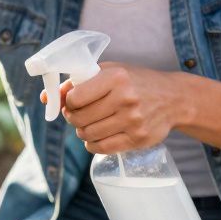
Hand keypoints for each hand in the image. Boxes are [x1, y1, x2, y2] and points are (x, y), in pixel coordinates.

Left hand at [42, 64, 186, 154]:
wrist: (174, 98)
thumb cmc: (135, 82)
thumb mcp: (109, 71)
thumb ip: (77, 82)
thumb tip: (46, 99)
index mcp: (116, 77)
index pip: (75, 97)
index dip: (68, 102)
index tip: (73, 101)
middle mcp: (125, 98)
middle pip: (79, 119)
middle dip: (73, 118)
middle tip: (79, 114)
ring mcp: (133, 121)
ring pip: (88, 135)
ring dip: (82, 132)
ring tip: (89, 124)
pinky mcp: (138, 139)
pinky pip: (101, 148)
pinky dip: (92, 144)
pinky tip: (97, 136)